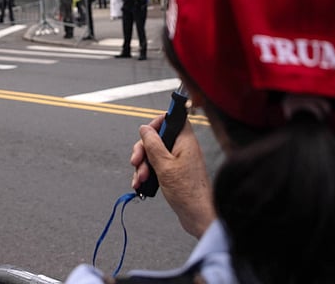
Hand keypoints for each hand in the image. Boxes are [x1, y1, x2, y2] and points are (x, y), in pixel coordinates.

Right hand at [130, 117, 214, 238]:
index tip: (145, 134)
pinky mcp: (175, 173)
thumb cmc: (187, 192)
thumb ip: (153, 144)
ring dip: (143, 165)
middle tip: (136, 162)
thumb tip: (145, 128)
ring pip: (155, 153)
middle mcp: (183, 147)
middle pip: (158, 138)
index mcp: (185, 140)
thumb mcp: (164, 166)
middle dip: (143, 150)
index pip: (172, 118)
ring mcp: (179, 160)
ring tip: (139, 179)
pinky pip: (158, 166)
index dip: (157, 122)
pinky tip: (141, 183)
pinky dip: (148, 173)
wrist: (198, 216)